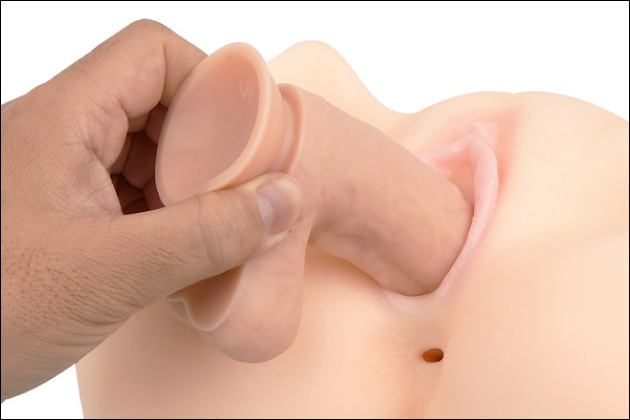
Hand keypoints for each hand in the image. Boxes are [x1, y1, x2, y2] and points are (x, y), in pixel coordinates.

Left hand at [0, 20, 303, 400]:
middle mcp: (58, 132)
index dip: (208, 82)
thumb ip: (206, 236)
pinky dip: (164, 210)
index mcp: (61, 119)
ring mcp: (59, 171)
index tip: (246, 134)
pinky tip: (177, 247)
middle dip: (205, 142)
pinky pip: (129, 186)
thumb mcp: (110, 272)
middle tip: (234, 188)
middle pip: (155, 98)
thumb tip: (282, 199)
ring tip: (209, 223)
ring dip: (186, 181)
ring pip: (145, 145)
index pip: (152, 53)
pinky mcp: (63, 208)